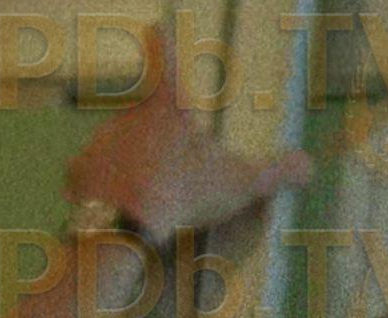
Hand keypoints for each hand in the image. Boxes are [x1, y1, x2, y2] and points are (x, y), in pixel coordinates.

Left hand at [64, 27, 313, 238]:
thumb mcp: (241, 184)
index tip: (155, 23)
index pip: (166, 61)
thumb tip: (309, 165)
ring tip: (151, 203)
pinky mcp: (78, 171)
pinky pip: (96, 178)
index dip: (163, 41)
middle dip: (159, 144)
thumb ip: (277, 173)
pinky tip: (121, 212)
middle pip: (147, 121)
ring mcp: (99, 141)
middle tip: (174, 178)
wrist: (124, 223)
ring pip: (121, 150)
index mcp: (168, 110)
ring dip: (134, 170)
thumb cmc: (185, 193)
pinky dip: (108, 192)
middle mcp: (128, 115)